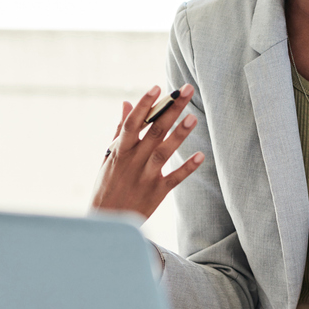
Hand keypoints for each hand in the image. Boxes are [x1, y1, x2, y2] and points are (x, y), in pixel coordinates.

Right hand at [91, 84, 203, 219]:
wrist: (107, 221)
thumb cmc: (108, 184)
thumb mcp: (109, 156)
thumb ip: (120, 130)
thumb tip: (126, 103)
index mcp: (120, 151)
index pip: (133, 123)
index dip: (144, 104)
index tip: (158, 87)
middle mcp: (133, 161)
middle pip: (155, 131)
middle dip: (171, 109)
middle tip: (186, 90)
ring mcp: (146, 177)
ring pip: (164, 152)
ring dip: (179, 134)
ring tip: (193, 116)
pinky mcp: (158, 192)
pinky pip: (175, 178)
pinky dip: (187, 168)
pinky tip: (201, 156)